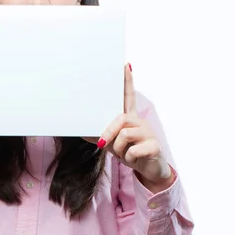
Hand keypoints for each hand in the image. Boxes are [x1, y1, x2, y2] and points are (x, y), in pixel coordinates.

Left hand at [83, 63, 173, 187]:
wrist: (149, 170)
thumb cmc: (130, 153)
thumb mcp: (112, 144)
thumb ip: (99, 136)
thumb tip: (80, 131)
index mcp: (130, 119)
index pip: (128, 96)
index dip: (127, 81)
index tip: (125, 65)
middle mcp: (140, 122)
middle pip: (121, 118)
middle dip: (109, 132)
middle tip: (104, 144)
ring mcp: (148, 133)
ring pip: (124, 134)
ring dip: (119, 149)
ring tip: (123, 154)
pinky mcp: (154, 146)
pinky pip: (133, 150)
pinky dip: (128, 158)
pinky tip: (134, 159)